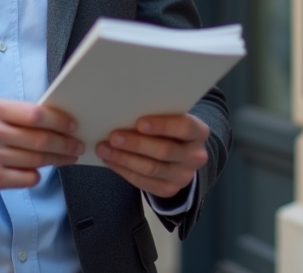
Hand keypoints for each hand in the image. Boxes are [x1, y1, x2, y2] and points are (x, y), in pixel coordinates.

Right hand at [0, 97, 81, 192]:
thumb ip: (15, 112)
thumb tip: (52, 118)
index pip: (35, 114)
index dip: (59, 121)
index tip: (72, 125)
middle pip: (39, 139)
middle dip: (64, 143)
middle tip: (77, 145)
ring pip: (36, 159)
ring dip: (58, 159)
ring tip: (68, 157)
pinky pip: (26, 178)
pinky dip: (37, 175)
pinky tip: (40, 170)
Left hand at [95, 114, 209, 198]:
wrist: (182, 154)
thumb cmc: (171, 129)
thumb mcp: (172, 118)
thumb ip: (158, 114)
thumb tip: (126, 112)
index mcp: (199, 132)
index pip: (185, 127)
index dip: (162, 125)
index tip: (139, 123)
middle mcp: (196, 156)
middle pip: (164, 151)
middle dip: (136, 144)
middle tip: (113, 136)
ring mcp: (183, 176)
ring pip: (150, 168)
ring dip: (124, 158)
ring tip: (104, 148)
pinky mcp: (169, 190)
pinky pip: (143, 182)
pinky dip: (123, 170)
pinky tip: (110, 160)